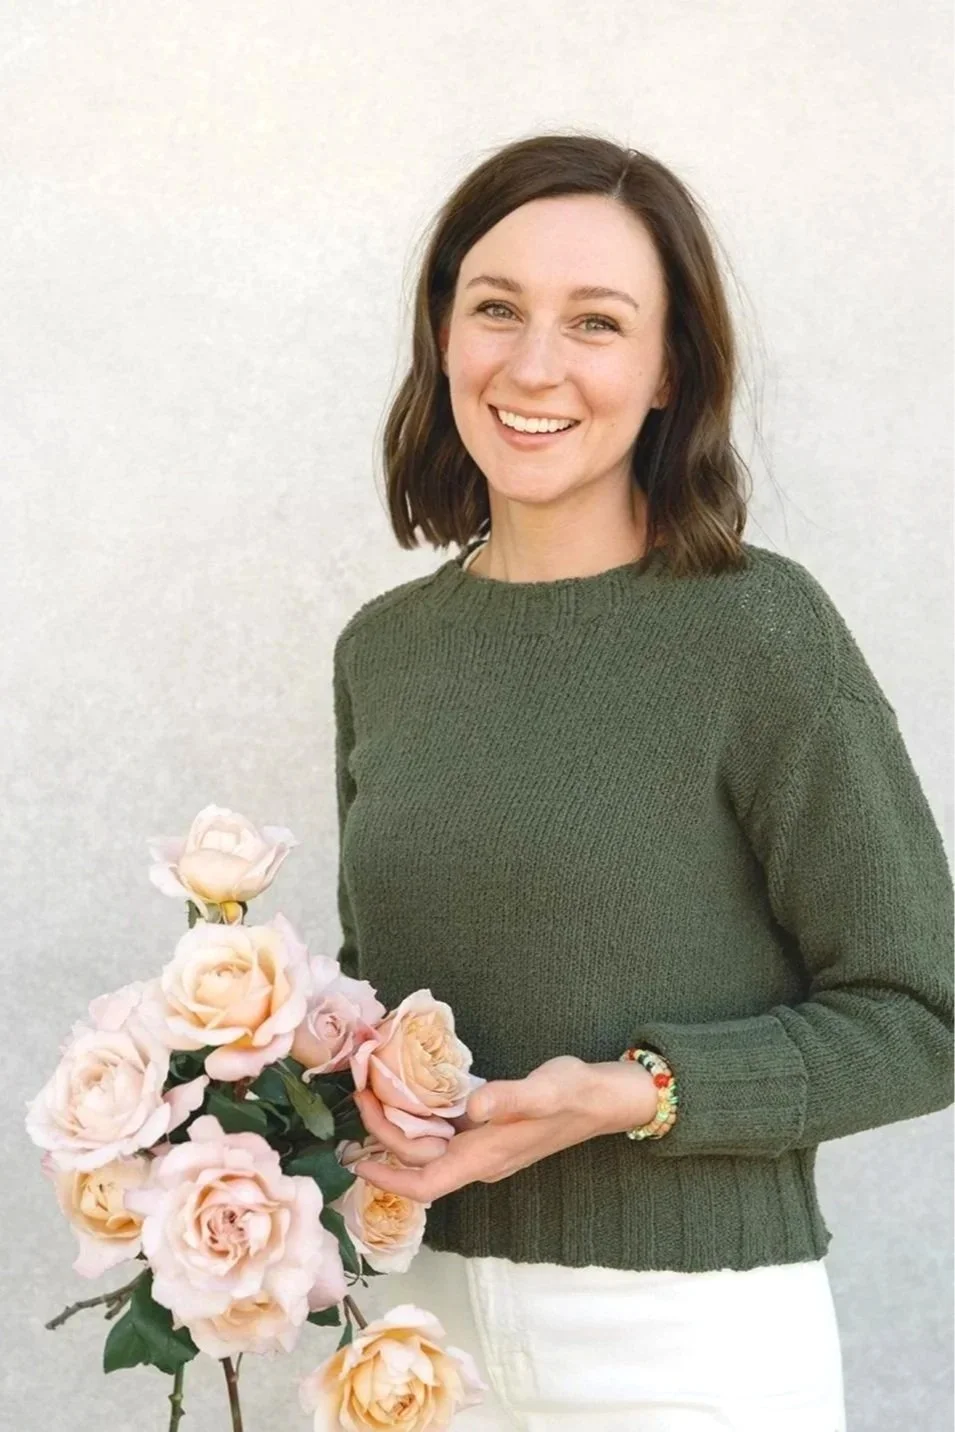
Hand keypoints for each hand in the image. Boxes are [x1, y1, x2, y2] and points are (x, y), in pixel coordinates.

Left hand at [351, 1054, 656, 1201]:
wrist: (607, 1098)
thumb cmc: (577, 1093)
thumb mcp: (546, 1090)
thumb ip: (509, 1097)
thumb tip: (472, 1105)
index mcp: (486, 1156)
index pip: (425, 1182)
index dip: (386, 1176)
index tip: (354, 1157)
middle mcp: (480, 1158)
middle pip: (419, 1163)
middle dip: (381, 1139)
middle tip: (357, 1100)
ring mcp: (484, 1146)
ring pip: (429, 1149)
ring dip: (397, 1130)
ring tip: (370, 1097)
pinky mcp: (489, 1130)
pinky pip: (443, 1133)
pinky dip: (419, 1118)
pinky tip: (407, 1095)